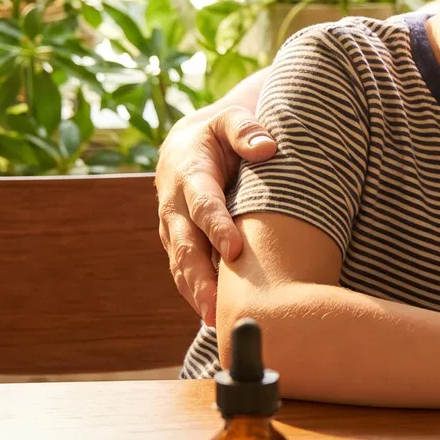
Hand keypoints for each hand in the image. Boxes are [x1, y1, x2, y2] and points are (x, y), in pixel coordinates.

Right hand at [155, 102, 276, 320]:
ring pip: (181, 265)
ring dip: (196, 293)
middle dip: (200, 276)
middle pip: (185, 245)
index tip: (234, 250)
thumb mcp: (230, 119)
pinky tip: (214, 317)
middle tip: (219, 304)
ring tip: (217, 320)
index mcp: (188, 174)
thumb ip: (245, 129)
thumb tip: (267, 148)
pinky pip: (184, 272)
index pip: (202, 204)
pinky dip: (196, 295)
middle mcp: (174, 206)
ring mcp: (173, 229)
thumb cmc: (218, 133)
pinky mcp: (178, 244)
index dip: (216, 227)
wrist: (187, 146)